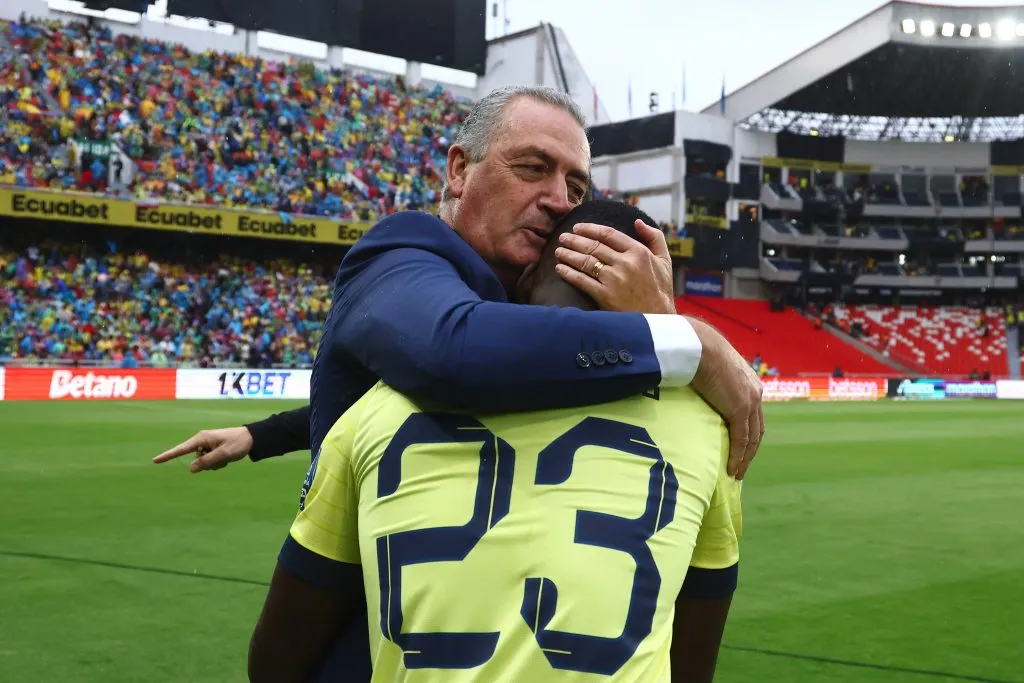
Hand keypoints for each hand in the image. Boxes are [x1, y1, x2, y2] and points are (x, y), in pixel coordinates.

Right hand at [152, 426, 253, 472]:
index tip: (155, 460)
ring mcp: (207, 447)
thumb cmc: (237, 443)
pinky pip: (210, 463)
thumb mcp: (223, 454)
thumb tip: (191, 469)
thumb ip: (207, 462)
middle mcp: (202, 442)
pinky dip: (218, 463)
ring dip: (214, 464)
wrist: (251, 439)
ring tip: (226, 455)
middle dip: (208, 464)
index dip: (168, 455)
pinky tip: (227, 457)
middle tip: (224, 456)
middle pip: (196, 461)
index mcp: (201, 438)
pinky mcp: (212, 451)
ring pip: (203, 463)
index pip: (181, 449)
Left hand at [553, 220, 674, 313]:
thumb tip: (637, 222)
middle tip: (562, 238)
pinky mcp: (605, 295)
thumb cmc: (660, 290)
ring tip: (558, 251)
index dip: (590, 229)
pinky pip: (582, 280)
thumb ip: (654, 237)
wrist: (658, 319)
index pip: (608, 234)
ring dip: (569, 255)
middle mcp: (625, 263)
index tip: (577, 228)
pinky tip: (560, 268)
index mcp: (638, 252)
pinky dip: (568, 273)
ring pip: (585, 261)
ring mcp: (614, 279)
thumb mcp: (665, 260)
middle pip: (593, 246)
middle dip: (574, 240)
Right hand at [687, 318, 763, 479]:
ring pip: (752, 439)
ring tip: (736, 474)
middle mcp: (755, 394)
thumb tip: (695, 389)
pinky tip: (731, 469)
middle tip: (740, 467)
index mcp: (749, 384)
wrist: (699, 346)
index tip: (741, 450)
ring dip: (745, 459)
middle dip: (750, 451)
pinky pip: (741, 440)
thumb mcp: (709, 370)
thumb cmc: (697, 352)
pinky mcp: (739, 409)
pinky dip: (738, 457)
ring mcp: (750, 402)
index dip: (749, 435)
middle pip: (757, 430)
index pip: (753, 416)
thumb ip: (710, 383)